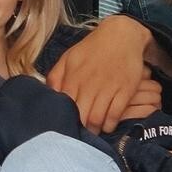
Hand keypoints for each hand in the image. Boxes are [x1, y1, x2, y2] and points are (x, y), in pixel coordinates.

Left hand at [45, 16, 160, 133]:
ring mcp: (108, 87)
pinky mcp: (125, 90)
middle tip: (79, 136)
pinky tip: (107, 125)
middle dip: (79, 129)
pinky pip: (115, 114)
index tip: (65, 127)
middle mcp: (89, 84)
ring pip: (97, 118)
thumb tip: (47, 94)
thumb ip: (56, 76)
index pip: (65, 107)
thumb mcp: (69, 57)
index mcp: (73, 77)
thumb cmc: (92, 48)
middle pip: (80, 116)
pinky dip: (110, 124)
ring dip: (94, 130)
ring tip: (93, 134)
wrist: (121, 35)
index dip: (64, 120)